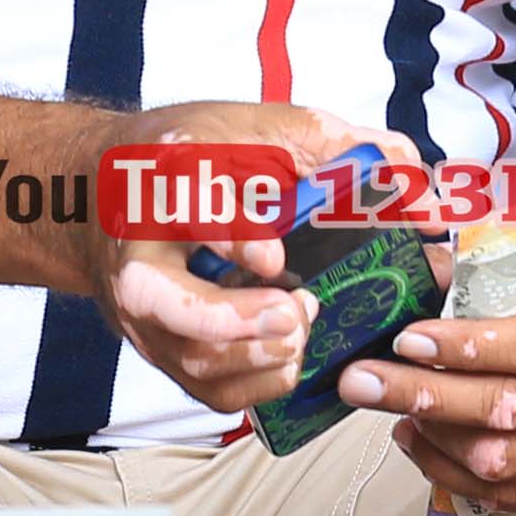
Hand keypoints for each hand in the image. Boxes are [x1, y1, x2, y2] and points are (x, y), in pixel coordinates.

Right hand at [70, 100, 393, 414]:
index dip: (232, 235)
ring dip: (255, 358)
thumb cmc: (183, 158)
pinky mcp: (160, 345)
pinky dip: (254, 387)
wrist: (97, 191)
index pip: (187, 206)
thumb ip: (335, 147)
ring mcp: (143, 308)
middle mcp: (140, 250)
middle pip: (159, 298)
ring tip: (301, 332)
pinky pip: (203, 388)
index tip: (274, 258)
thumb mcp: (253, 128)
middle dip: (231, 319)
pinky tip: (289, 360)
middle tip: (294, 313)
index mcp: (166, 179)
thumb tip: (418, 186)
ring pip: (187, 355)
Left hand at [348, 254, 515, 512]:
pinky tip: (420, 439)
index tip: (406, 341)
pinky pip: (510, 493)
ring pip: (506, 459)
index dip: (466, 348)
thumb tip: (404, 276)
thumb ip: (479, 266)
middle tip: (362, 381)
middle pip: (514, 409)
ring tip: (393, 407)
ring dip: (435, 436)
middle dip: (427, 396)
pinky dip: (452, 470)